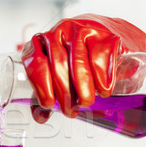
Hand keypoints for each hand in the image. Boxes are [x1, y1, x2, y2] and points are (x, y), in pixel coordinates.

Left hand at [21, 14, 145, 119]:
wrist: (110, 38)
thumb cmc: (79, 58)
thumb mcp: (60, 74)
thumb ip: (48, 93)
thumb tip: (40, 117)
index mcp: (41, 42)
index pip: (35, 62)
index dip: (41, 86)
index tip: (49, 105)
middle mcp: (59, 32)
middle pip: (58, 64)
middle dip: (64, 92)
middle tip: (70, 111)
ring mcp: (82, 30)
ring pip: (79, 61)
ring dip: (82, 87)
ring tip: (85, 102)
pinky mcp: (105, 34)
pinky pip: (101, 57)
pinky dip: (102, 77)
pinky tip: (103, 90)